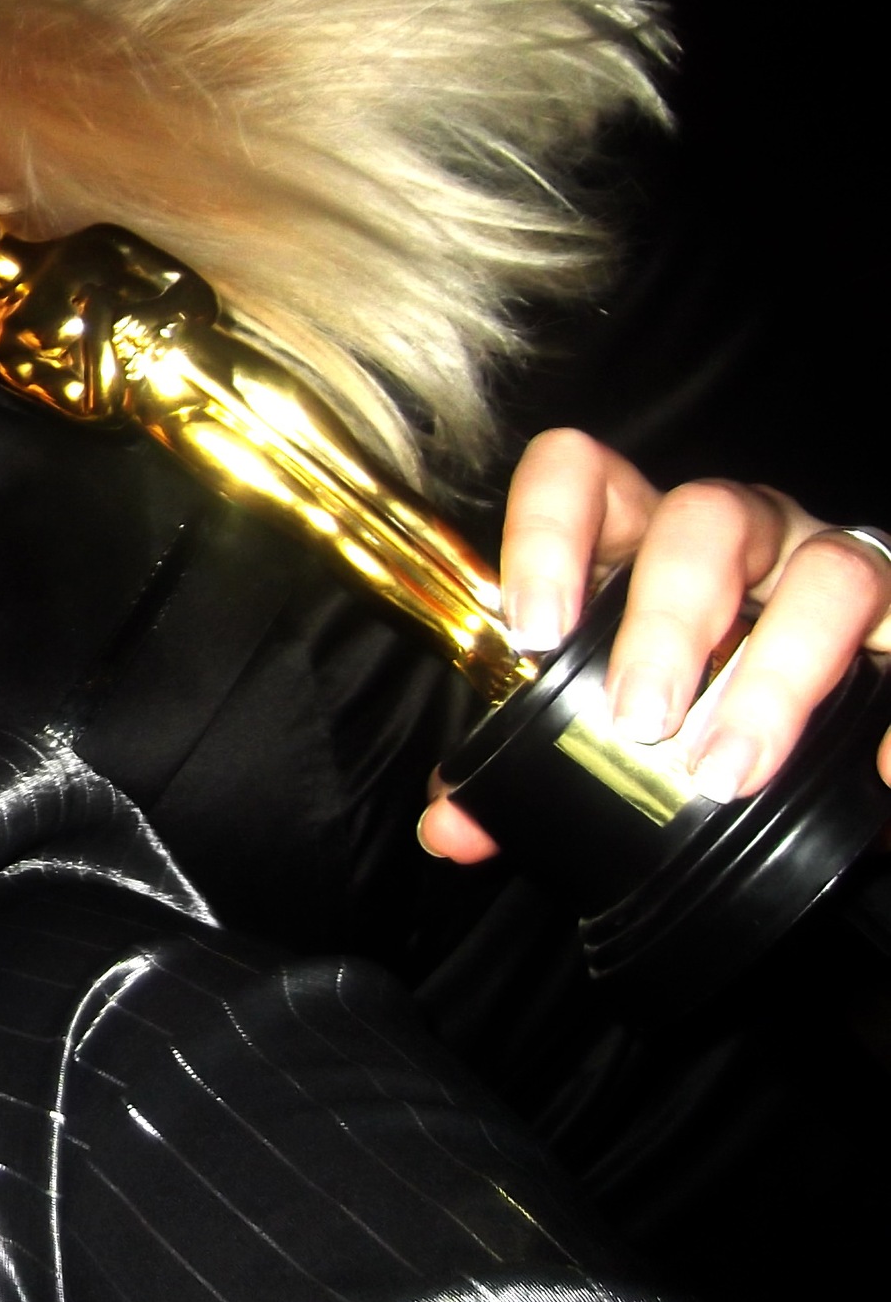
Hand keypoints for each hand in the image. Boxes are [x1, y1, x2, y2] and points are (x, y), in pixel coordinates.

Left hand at [418, 429, 890, 863]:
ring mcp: (835, 572)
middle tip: (640, 721)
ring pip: (830, 572)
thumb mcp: (601, 719)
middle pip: (707, 518)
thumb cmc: (689, 699)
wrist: (830, 726)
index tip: (536, 628)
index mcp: (642, 536)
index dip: (550, 532)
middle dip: (670, 621)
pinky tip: (878, 772)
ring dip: (775, 675)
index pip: (582, 472)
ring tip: (728, 769)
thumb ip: (523, 765)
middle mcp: (745, 534)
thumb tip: (453, 828)